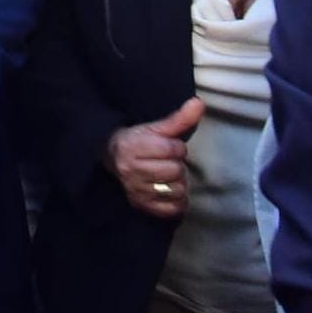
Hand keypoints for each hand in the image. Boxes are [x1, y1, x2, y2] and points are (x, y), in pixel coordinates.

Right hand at [104, 95, 203, 217]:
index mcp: (131, 147)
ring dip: (177, 183)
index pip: (172, 149)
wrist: (112, 158)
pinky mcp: (142, 206)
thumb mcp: (155, 127)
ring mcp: (135, 190)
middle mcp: (129, 170)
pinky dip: (177, 202)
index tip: (166, 146)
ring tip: (166, 176)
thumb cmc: (138, 141)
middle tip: (165, 161)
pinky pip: (173, 209)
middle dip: (176, 165)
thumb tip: (199, 103)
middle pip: (175, 171)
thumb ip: (179, 118)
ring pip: (176, 190)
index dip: (175, 147)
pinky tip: (168, 191)